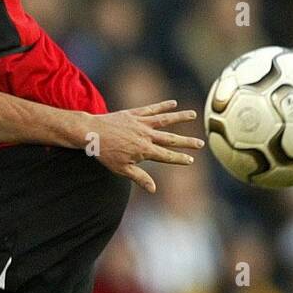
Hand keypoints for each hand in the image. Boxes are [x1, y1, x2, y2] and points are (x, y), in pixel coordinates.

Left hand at [86, 100, 203, 193]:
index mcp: (144, 150)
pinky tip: (173, 103)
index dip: (179, 158)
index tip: (191, 160)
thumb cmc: (105, 154)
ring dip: (180, 117)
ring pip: (165, 120)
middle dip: (186, 142)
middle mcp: (146, 135)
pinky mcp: (135, 114)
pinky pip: (152, 109)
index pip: (167, 155)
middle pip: (171, 138)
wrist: (91, 133)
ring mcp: (141, 123)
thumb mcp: (121, 169)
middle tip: (200, 143)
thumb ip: (139, 177)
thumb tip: (153, 189)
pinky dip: (163, 106)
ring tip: (194, 115)